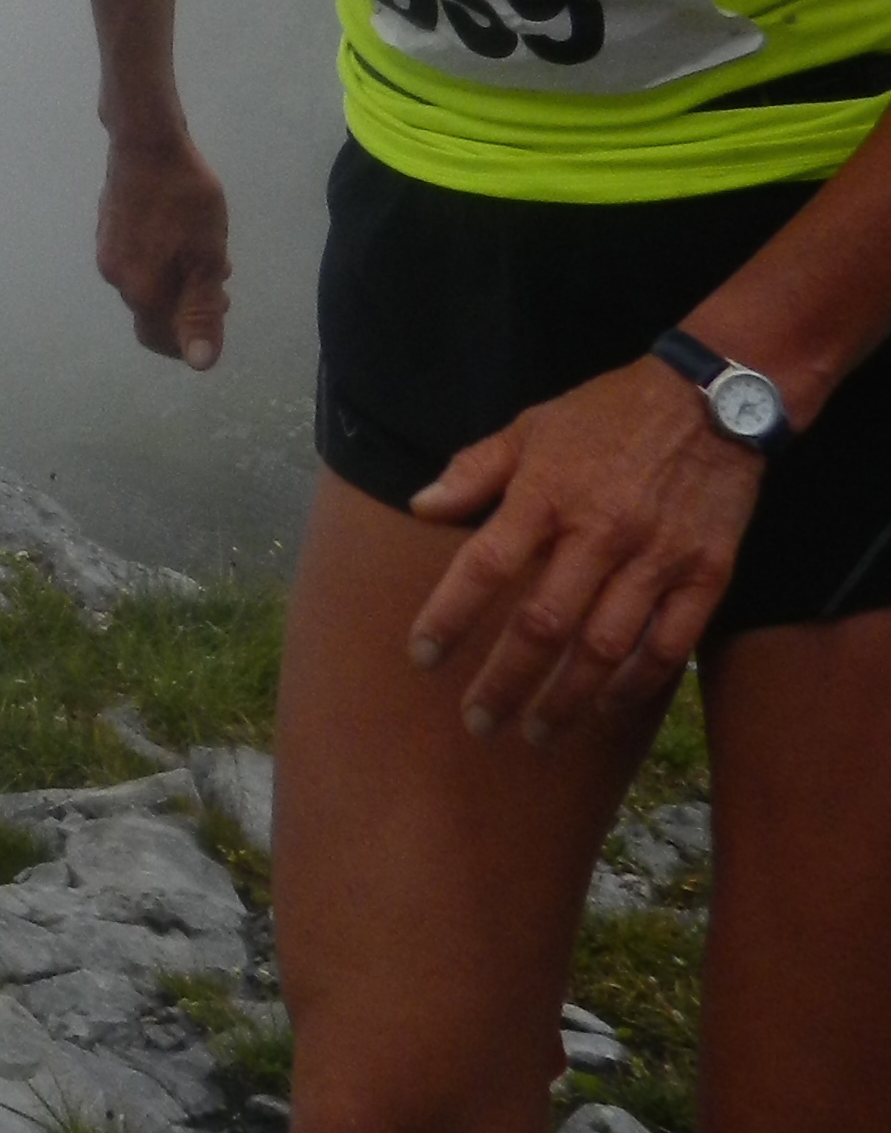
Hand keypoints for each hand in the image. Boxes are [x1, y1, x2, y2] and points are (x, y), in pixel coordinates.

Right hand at [97, 131, 230, 368]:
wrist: (145, 144)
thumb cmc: (185, 201)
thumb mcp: (206, 258)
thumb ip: (202, 312)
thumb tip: (199, 364)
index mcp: (141, 291)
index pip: (158, 338)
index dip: (185, 342)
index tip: (214, 322)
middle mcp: (116, 278)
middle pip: (150, 311)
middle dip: (184, 309)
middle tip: (219, 288)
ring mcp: (106, 251)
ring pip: (143, 283)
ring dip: (173, 283)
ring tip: (205, 257)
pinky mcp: (106, 228)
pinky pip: (134, 260)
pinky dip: (158, 262)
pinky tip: (178, 236)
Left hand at [407, 357, 762, 742]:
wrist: (712, 399)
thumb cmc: (609, 413)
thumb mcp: (532, 425)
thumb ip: (475, 470)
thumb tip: (420, 507)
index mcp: (547, 494)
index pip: (485, 566)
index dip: (448, 616)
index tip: (421, 657)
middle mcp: (599, 533)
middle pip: (543, 625)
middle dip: (504, 682)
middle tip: (477, 724)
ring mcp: (656, 558)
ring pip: (604, 648)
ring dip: (566, 699)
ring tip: (536, 733)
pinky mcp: (706, 575)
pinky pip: (670, 646)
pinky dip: (637, 684)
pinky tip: (607, 707)